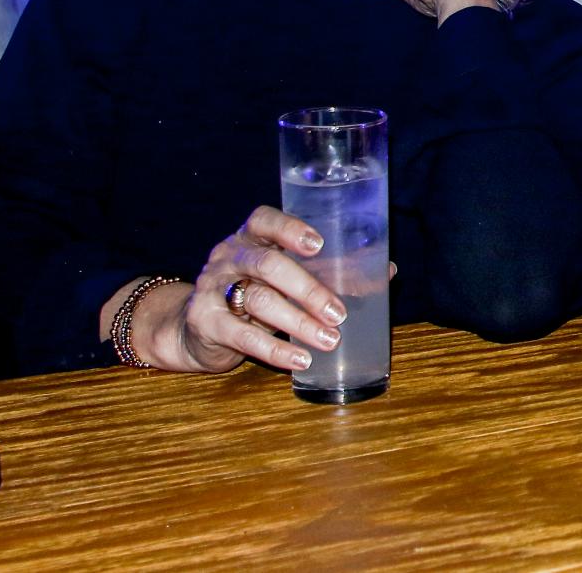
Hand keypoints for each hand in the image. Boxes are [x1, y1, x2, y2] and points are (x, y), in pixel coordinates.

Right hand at [132, 206, 346, 374]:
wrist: (196, 326)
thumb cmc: (254, 292)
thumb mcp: (284, 276)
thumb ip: (328, 270)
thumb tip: (386, 271)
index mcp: (251, 236)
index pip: (265, 220)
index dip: (290, 229)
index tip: (318, 245)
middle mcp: (229, 256)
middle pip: (268, 265)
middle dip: (308, 289)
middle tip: (338, 313)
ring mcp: (213, 287)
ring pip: (259, 301)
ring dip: (299, 322)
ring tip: (329, 339)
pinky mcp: (205, 321)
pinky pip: (243, 336)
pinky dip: (275, 349)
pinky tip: (300, 360)